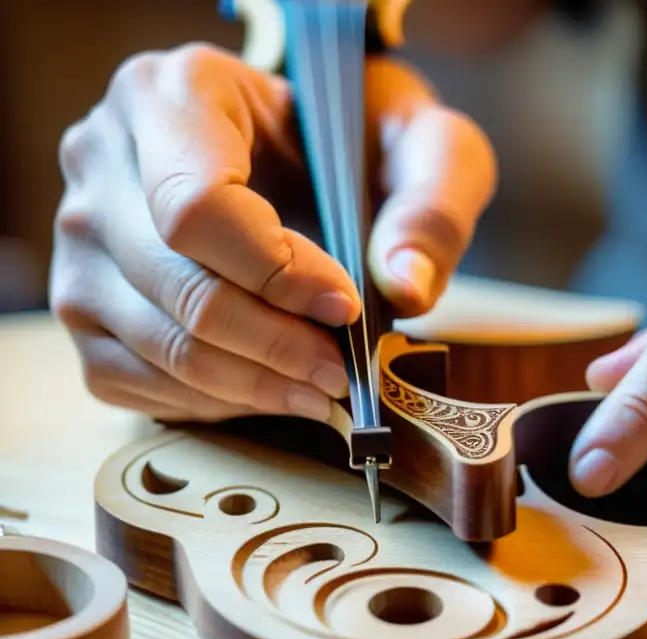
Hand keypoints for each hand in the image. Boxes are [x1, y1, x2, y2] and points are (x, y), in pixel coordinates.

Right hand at [51, 43, 495, 422]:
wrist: (307, 156)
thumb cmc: (358, 145)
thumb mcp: (424, 146)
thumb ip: (431, 205)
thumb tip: (404, 286)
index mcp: (170, 95)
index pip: (198, 206)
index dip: (277, 274)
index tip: (346, 307)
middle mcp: (102, 162)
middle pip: (178, 287)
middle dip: (276, 346)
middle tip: (345, 374)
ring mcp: (82, 240)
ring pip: (159, 344)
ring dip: (254, 386)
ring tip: (324, 391)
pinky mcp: (84, 304)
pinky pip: (132, 380)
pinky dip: (212, 401)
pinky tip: (271, 388)